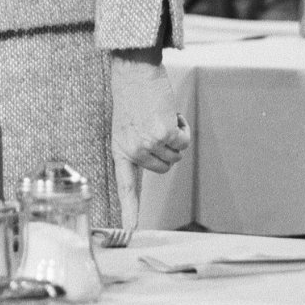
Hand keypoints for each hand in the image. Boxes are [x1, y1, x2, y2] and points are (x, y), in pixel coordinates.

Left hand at [109, 50, 189, 224]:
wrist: (135, 73)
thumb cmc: (132, 98)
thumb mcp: (125, 127)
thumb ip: (138, 148)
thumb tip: (161, 161)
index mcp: (121, 151)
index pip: (126, 186)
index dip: (130, 210)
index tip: (132, 231)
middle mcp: (134, 150)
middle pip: (165, 167)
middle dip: (167, 149)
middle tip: (155, 125)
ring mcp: (149, 143)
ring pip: (176, 155)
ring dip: (175, 136)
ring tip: (159, 116)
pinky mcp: (164, 133)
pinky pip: (184, 141)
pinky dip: (183, 127)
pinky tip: (170, 113)